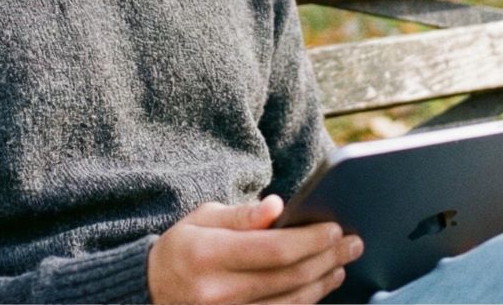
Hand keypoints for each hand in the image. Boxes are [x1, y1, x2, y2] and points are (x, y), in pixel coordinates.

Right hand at [148, 195, 362, 304]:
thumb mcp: (203, 218)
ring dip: (322, 283)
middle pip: (289, 277)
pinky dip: (304, 301)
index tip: (334, 228)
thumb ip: (242, 214)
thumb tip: (278, 206)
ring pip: (290, 303)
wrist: (151, 290)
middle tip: (351, 244)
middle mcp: (217, 291)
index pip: (274, 249)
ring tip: (340, 265)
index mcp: (208, 254)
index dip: (311, 240)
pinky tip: (318, 286)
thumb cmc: (183, 247)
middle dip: (327, 259)